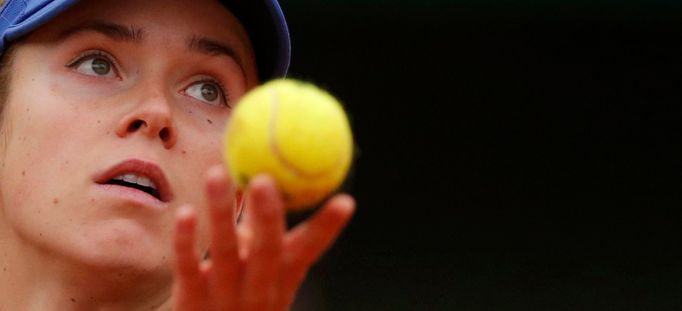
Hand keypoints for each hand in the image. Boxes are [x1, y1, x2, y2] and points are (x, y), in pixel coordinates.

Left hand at [171, 165, 354, 310]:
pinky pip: (188, 267)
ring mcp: (225, 297)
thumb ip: (261, 229)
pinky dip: (187, 240)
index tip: (346, 201)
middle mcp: (259, 290)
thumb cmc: (239, 292)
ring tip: (216, 174)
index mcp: (282, 279)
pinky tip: (186, 212)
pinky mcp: (192, 301)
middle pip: (267, 251)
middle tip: (264, 178)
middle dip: (268, 215)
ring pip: (226, 252)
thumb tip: (268, 173)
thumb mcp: (259, 268)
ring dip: (221, 212)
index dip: (327, 228)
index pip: (309, 251)